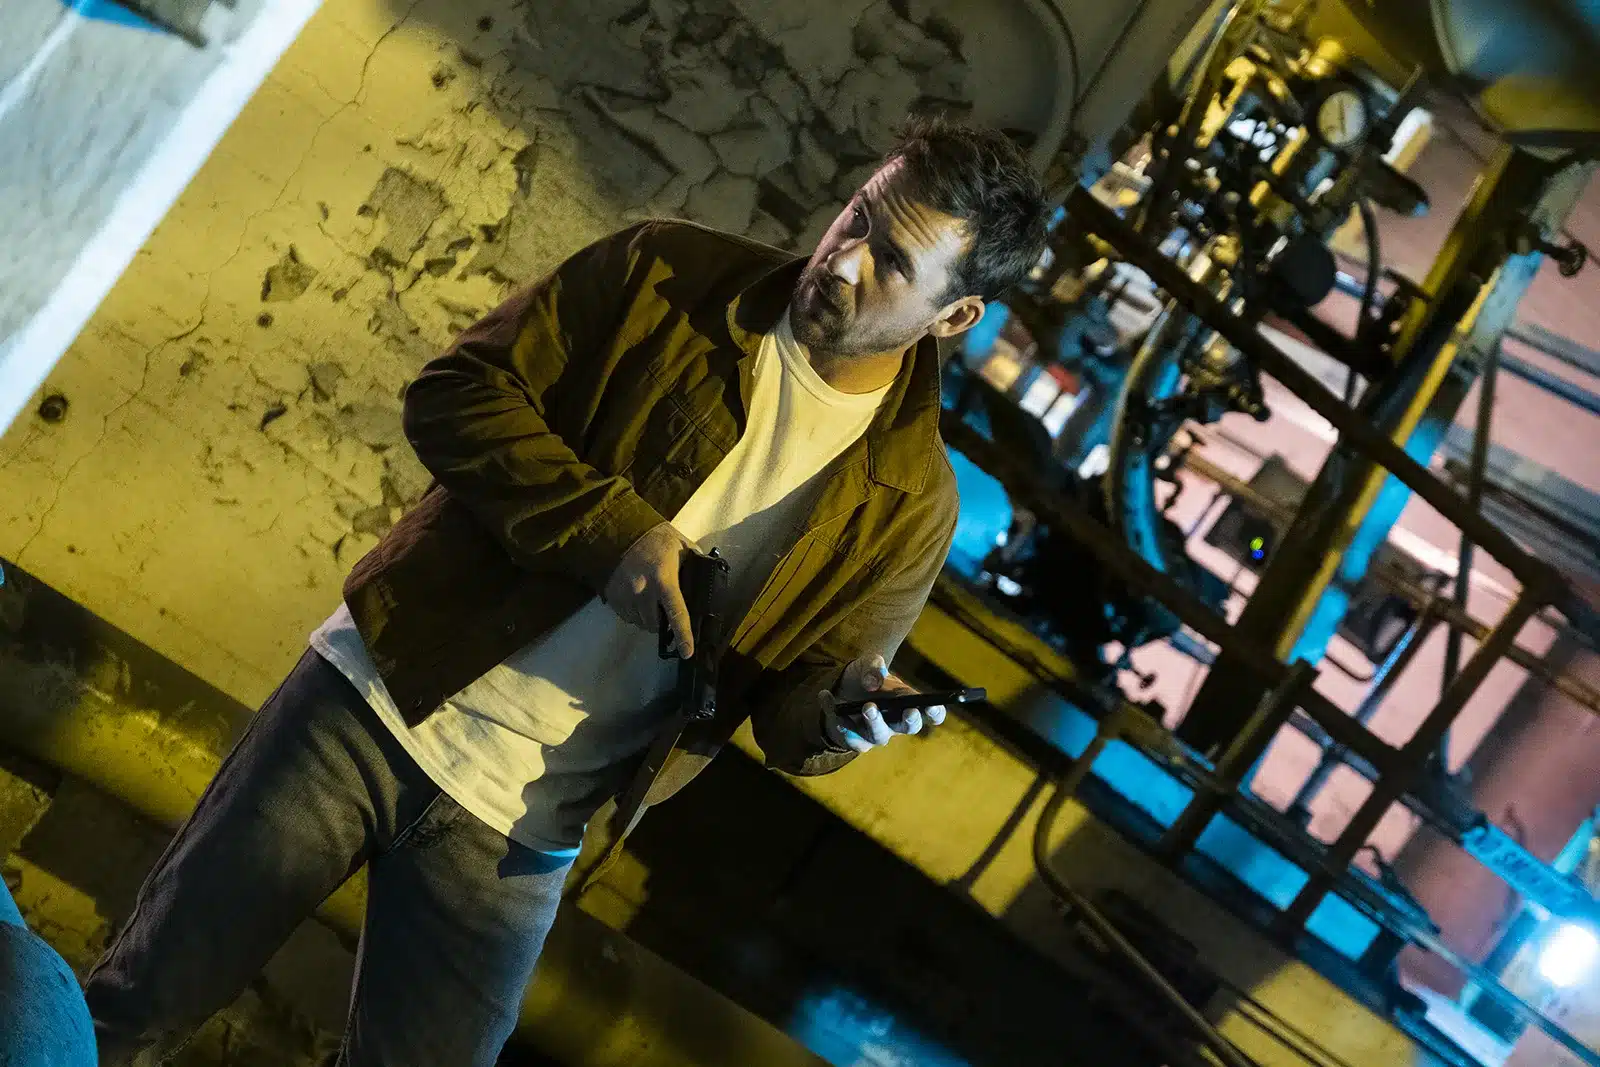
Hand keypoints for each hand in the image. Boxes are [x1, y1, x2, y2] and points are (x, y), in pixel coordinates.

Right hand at [603, 522, 696, 657]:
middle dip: (664, 624)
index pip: (676, 612)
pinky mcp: (613, 597)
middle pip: (656, 624)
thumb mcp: (681, 545)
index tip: (687, 652)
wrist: (618, 530)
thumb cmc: (654, 538)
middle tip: (667, 611)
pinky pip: (627, 617)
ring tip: (652, 603)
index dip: (683, 635)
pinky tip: (639, 600)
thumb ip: (696, 561)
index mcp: (664, 579)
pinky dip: (635, 614)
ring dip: (649, 619)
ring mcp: (625, 596)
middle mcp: (643, 591)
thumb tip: (711, 574)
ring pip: (641, 623)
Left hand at [819, 654, 946, 753]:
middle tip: (908, 711)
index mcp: (907, 702)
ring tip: (868, 707)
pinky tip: (827, 697)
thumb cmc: (864, 676)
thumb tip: (874, 680)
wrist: (839, 690)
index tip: (933, 706)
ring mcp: (877, 733)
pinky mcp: (856, 740)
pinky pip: (850, 737)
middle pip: (909, 727)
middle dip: (910, 721)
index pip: (930, 713)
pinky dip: (838, 718)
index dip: (935, 712)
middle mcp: (896, 722)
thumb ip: (874, 666)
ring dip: (875, 722)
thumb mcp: (868, 663)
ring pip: (880, 735)